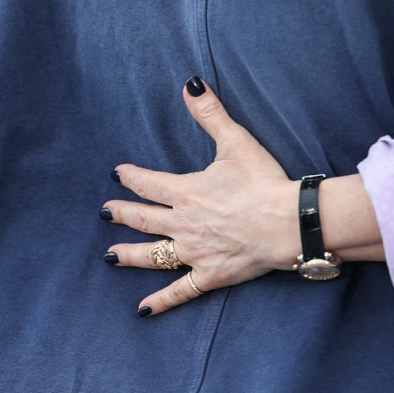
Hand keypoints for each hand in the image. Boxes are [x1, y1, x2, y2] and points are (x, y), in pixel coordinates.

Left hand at [101, 77, 300, 316]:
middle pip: (143, 220)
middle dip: (122, 214)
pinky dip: (160, 301)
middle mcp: (182, 224)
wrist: (288, 222)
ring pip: (152, 255)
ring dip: (129, 254)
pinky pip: (179, 290)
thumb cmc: (263, 182)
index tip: (117, 174)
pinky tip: (143, 309)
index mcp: (186, 192)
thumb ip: (210, 113)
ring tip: (110, 255)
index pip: (148, 184)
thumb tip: (190, 83)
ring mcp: (193, 253)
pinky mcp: (209, 275)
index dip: (130, 178)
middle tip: (105, 212)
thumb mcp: (236, 142)